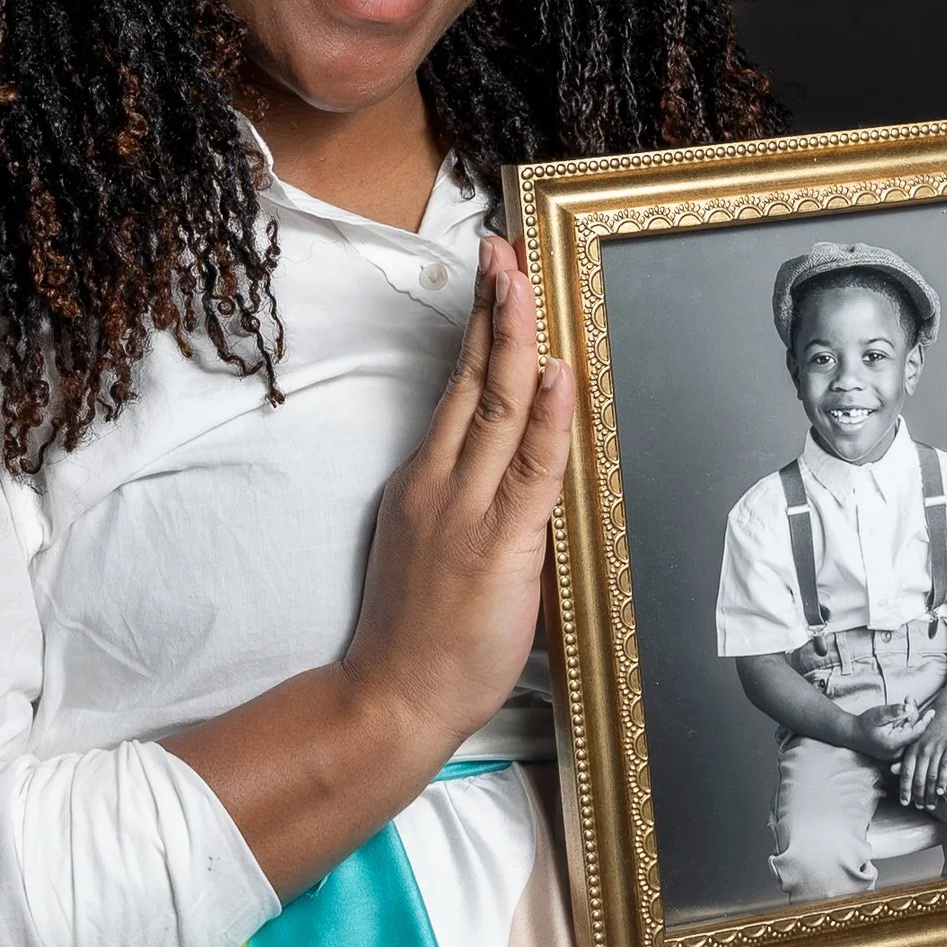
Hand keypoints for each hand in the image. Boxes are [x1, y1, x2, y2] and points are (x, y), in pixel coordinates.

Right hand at [343, 235, 575, 777]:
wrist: (392, 699)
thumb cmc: (418, 637)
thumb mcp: (438, 551)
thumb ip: (474, 506)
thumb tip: (522, 473)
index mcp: (424, 481)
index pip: (456, 387)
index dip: (477, 327)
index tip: (492, 275)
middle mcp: (439, 483)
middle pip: (471, 378)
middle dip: (492, 307)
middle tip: (502, 248)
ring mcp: (466, 512)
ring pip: (495, 408)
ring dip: (514, 338)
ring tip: (523, 279)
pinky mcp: (498, 547)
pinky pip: (529, 472)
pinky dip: (544, 419)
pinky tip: (553, 375)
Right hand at [856, 702, 925, 768]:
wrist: (851, 734)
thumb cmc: (864, 724)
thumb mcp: (879, 714)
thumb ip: (895, 711)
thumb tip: (911, 707)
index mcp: (894, 745)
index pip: (916, 734)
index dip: (925, 722)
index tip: (933, 711)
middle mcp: (897, 752)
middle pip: (914, 732)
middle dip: (915, 714)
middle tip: (909, 698)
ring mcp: (897, 753)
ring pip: (910, 733)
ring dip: (910, 717)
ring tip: (906, 700)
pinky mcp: (896, 749)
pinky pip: (906, 735)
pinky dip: (906, 722)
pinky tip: (903, 711)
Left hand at [885, 703, 946, 808]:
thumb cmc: (930, 730)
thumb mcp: (915, 741)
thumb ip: (905, 757)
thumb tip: (892, 771)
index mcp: (912, 748)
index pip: (906, 772)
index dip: (905, 788)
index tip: (905, 802)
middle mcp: (923, 749)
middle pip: (918, 777)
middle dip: (918, 795)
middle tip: (920, 807)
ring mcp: (936, 749)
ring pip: (931, 775)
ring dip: (930, 793)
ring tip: (931, 805)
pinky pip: (945, 767)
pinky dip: (942, 780)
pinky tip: (941, 791)